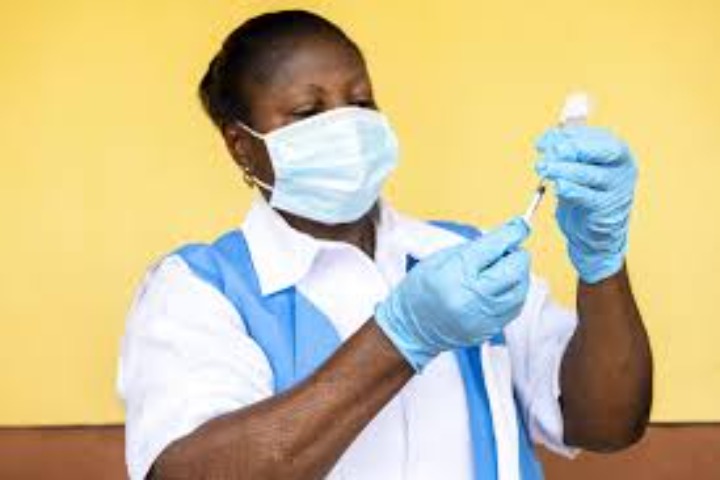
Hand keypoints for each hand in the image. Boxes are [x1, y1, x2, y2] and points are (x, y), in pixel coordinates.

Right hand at [374, 218, 530, 370]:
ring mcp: (482, 316)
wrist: (410, 329)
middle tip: (510, 249)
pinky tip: (503, 286)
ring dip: (519, 274)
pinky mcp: (489, 329)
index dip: (512, 232)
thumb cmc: (420, 290)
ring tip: (505, 268)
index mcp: (455, 274)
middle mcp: (472, 297)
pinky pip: (515, 306)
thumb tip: (504, 238)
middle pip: (514, 269)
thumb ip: (474, 248)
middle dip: (518, 254)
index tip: (520, 225)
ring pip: (520, 288)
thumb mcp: (439, 259)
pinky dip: (514, 292)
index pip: (494, 247)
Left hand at [536, 126, 637, 283]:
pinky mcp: (605, 210)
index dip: (570, 135)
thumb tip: (546, 139)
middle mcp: (622, 168)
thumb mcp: (575, 167)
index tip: (545, 141)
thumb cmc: (584, 192)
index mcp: (616, 151)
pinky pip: (587, 197)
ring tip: (543, 168)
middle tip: (549, 152)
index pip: (597, 136)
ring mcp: (617, 190)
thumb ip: (563, 150)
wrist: (593, 231)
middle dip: (572, 148)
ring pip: (590, 174)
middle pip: (601, 151)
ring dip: (564, 169)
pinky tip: (558, 186)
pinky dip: (570, 189)